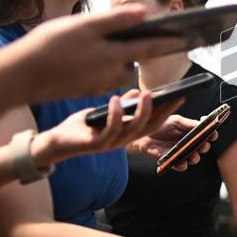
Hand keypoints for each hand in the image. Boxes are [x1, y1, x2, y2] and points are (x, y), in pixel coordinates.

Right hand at [15, 8, 184, 101]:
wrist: (19, 76)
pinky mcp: (86, 89)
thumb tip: (144, 13)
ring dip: (119, 54)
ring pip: (118, 66)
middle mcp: (111, 74)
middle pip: (134, 58)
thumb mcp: (83, 26)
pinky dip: (104, 62)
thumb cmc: (49, 46)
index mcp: (114, 56)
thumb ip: (115, 19)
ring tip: (116, 36)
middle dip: (144, 47)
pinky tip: (93, 51)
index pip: (150, 46)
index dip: (169, 39)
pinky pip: (103, 74)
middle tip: (158, 33)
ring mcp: (99, 84)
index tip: (187, 35)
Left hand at [30, 90, 181, 167]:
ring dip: (142, 111)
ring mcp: (111, 144)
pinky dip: (115, 114)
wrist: (56, 142)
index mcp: (127, 133)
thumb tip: (136, 92)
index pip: (154, 123)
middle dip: (163, 111)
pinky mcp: (96, 144)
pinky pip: (110, 129)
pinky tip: (115, 99)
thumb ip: (121, 105)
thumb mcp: (104, 112)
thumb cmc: (81, 126)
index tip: (180, 96)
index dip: (168, 111)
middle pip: (150, 128)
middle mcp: (123, 141)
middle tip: (173, 95)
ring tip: (147, 94)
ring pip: (134, 129)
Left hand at [128, 113, 212, 171]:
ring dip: (195, 158)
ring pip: (193, 159)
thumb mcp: (175, 121)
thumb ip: (188, 123)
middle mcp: (189, 144)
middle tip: (204, 145)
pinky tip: (182, 163)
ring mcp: (181, 153)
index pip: (206, 135)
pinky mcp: (172, 160)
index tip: (213, 134)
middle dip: (205, 147)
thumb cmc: (161, 126)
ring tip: (193, 155)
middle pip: (202, 148)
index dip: (212, 135)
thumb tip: (202, 123)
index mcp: (192, 133)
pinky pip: (180, 166)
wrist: (144, 133)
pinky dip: (182, 166)